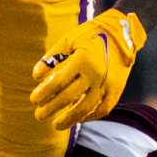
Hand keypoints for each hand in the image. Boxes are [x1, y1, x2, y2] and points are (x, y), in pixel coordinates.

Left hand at [30, 8, 146, 129]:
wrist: (123, 32)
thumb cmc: (90, 34)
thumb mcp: (68, 40)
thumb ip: (51, 58)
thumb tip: (36, 77)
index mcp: (82, 60)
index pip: (57, 82)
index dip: (44, 93)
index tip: (34, 99)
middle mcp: (95, 74)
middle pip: (69, 97)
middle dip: (51, 108)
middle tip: (39, 115)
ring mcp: (108, 84)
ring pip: (86, 108)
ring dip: (69, 119)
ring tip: (56, 125)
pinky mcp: (117, 89)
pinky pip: (103, 109)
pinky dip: (90, 116)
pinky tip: (78, 119)